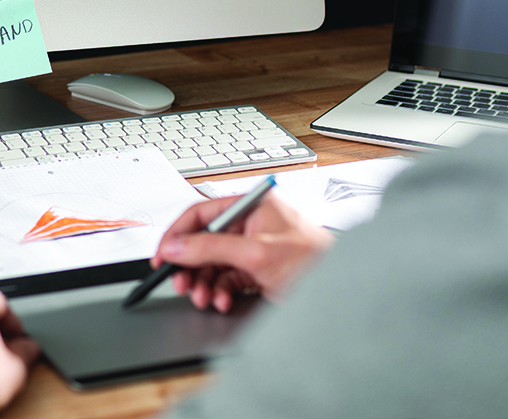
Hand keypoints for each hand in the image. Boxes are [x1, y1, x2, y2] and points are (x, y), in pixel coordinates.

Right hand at [151, 192, 334, 313]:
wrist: (345, 295)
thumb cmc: (317, 264)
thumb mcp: (256, 254)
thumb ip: (210, 248)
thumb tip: (176, 246)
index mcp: (251, 206)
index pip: (201, 213)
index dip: (177, 234)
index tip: (162, 254)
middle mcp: (251, 224)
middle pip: (204, 241)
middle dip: (191, 266)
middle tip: (181, 282)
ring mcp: (255, 249)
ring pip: (213, 264)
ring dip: (204, 283)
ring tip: (204, 298)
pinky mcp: (259, 271)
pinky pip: (227, 279)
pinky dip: (220, 292)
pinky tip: (223, 300)